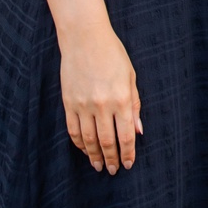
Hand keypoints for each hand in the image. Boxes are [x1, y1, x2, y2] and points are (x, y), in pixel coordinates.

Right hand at [58, 22, 142, 172]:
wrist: (84, 36)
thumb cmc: (112, 54)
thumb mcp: (130, 77)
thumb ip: (134, 105)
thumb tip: (138, 131)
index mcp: (121, 99)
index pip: (125, 136)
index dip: (127, 154)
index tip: (127, 164)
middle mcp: (102, 104)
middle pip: (107, 141)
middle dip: (111, 159)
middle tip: (112, 170)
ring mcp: (83, 103)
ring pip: (88, 138)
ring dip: (94, 155)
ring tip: (97, 165)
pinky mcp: (69, 100)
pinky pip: (73, 128)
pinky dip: (78, 142)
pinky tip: (84, 148)